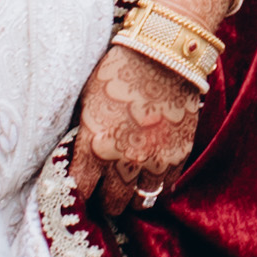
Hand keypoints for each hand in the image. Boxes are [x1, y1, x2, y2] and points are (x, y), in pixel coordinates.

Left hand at [67, 45, 209, 210]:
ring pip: (140, 201)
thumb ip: (84, 134)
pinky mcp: (179, 155)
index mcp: (94, 146)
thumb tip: (78, 156)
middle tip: (104, 193)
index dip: (79, 192)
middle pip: (111, 202)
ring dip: (132, 197)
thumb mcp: (88, 102)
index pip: (80, 189)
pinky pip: (166, 186)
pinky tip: (150, 175)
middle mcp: (124, 161)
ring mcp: (154, 161)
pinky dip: (157, 184)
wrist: (163, 54)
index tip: (81, 190)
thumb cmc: (118, 71)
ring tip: (129, 188)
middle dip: (105, 200)